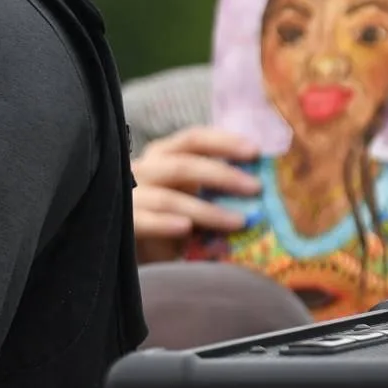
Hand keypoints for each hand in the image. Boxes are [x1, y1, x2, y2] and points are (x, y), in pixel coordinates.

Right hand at [131, 128, 259, 262]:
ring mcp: (130, 196)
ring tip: (238, 222)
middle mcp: (145, 169)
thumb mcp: (195, 196)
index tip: (256, 152)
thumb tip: (261, 187)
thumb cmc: (172, 218)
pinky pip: (145, 221)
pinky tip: (186, 228)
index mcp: (164, 154)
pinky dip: (165, 223)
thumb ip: (217, 188)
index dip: (224, 142)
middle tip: (255, 188)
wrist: (136, 249)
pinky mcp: (125, 223)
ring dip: (207, 210)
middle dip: (222, 175)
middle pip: (183, 165)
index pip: (194, 139)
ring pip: (169, 198)